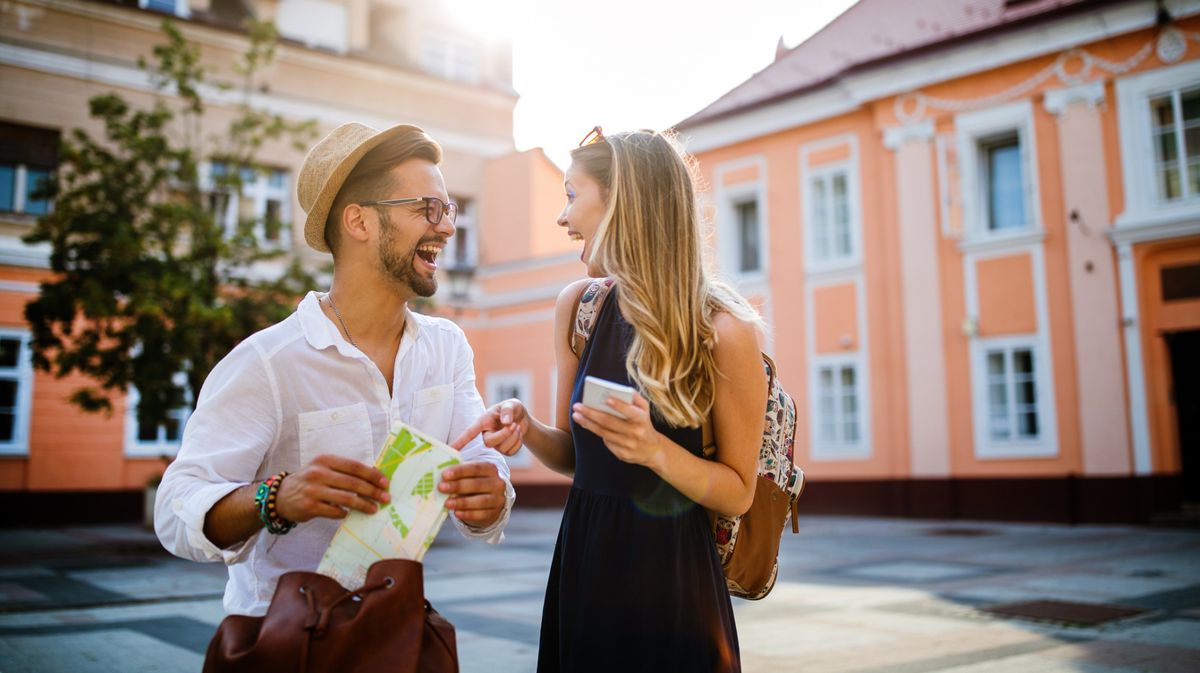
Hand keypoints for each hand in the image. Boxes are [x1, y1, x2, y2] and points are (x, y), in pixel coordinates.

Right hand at [275, 454, 390, 522]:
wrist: (281, 496)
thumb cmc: (311, 481)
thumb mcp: (324, 468)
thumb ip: (345, 471)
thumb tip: (375, 476)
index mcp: (325, 460)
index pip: (354, 466)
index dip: (372, 474)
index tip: (385, 482)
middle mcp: (318, 473)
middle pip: (353, 483)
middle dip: (372, 491)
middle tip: (385, 498)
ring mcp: (313, 490)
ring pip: (346, 498)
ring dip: (363, 505)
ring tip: (374, 509)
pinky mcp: (310, 507)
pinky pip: (334, 511)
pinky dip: (345, 513)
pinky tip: (349, 514)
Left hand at [439, 461, 506, 526]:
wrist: (488, 501)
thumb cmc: (473, 483)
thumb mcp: (469, 472)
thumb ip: (458, 467)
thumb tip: (443, 461)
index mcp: (490, 469)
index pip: (475, 468)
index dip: (460, 471)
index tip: (445, 475)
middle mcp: (497, 483)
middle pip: (477, 484)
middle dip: (458, 486)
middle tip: (441, 488)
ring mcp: (497, 499)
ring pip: (480, 501)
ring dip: (462, 502)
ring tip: (447, 503)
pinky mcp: (494, 513)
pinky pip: (481, 515)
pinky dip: (468, 514)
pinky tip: (457, 513)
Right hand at [450, 399, 528, 455]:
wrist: (522, 418)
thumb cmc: (512, 409)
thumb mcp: (510, 404)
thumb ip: (507, 410)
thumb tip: (505, 422)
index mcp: (483, 422)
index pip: (469, 433)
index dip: (459, 441)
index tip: (450, 449)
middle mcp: (486, 434)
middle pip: (489, 443)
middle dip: (504, 434)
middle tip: (514, 424)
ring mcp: (495, 444)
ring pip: (502, 448)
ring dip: (513, 437)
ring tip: (517, 426)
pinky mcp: (504, 451)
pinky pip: (511, 452)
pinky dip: (518, 443)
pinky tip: (518, 434)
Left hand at [571, 393, 664, 468]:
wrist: (653, 450)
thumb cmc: (644, 423)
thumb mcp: (645, 410)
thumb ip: (636, 398)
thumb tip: (624, 390)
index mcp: (641, 419)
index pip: (630, 412)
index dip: (619, 406)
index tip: (607, 399)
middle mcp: (635, 433)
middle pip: (609, 422)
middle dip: (591, 413)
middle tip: (577, 406)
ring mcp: (628, 445)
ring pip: (604, 433)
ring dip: (588, 424)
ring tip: (576, 415)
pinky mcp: (622, 454)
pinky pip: (606, 442)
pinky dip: (597, 432)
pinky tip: (588, 425)